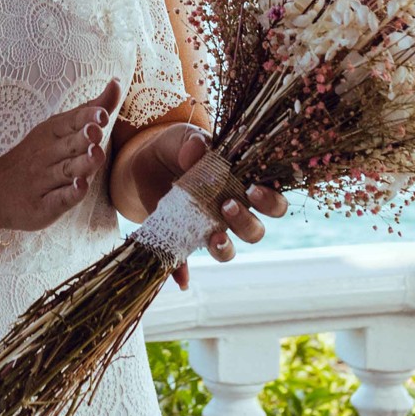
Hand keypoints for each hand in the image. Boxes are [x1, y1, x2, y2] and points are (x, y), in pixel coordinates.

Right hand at [0, 80, 123, 231]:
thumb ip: (90, 109)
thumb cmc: (35, 156)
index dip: (86, 118)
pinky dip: (69, 194)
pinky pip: (58, 199)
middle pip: (69, 146)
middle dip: (83, 138)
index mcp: (50, 133)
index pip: (70, 123)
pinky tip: (79, 187)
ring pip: (66, 171)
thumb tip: (116, 83)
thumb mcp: (58, 128)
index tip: (102, 114)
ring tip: (95, 154)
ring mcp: (43, 181)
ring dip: (81, 163)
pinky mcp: (43, 206)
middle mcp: (46, 156)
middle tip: (96, 130)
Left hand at [127, 124, 287, 289]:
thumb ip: (192, 142)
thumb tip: (198, 151)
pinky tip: (180, 278)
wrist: (142, 161)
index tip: (253, 190)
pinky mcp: (180, 239)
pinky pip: (185, 261)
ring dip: (225, 249)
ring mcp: (206, 228)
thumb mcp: (183, 137)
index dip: (271, 201)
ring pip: (228, 250)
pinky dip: (183, 271)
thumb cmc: (176, 147)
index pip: (272, 201)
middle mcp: (230, 212)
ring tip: (214, 236)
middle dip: (247, 224)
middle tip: (228, 206)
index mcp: (241, 185)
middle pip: (255, 230)